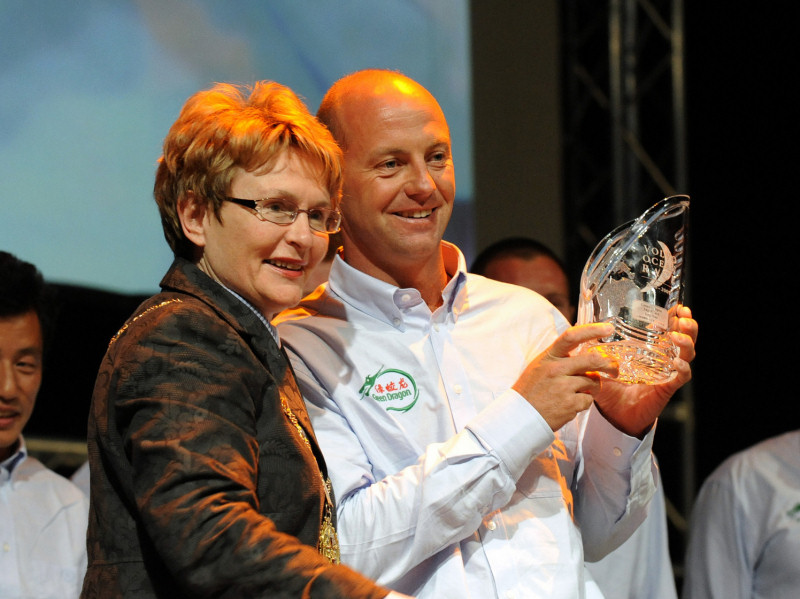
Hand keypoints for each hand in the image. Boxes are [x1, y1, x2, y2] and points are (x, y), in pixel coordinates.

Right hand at [513, 323, 618, 430]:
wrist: (521, 414)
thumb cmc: (531, 390)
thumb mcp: (540, 365)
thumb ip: (560, 357)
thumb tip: (584, 350)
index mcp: (549, 357)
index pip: (571, 337)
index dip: (592, 330)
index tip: (608, 328)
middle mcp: (556, 369)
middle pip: (592, 360)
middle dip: (609, 365)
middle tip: (613, 369)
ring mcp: (563, 387)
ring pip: (593, 382)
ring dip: (592, 388)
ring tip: (577, 392)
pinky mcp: (570, 404)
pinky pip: (588, 400)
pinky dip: (584, 402)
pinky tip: (570, 403)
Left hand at [592, 305, 697, 436]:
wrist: (613, 413)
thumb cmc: (610, 386)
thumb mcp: (602, 361)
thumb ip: (595, 347)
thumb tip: (582, 327)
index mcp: (650, 348)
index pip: (669, 328)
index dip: (675, 316)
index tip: (677, 306)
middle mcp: (663, 358)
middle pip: (685, 338)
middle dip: (688, 326)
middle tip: (682, 317)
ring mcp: (668, 373)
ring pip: (687, 355)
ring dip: (686, 343)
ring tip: (678, 336)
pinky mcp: (666, 388)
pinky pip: (681, 378)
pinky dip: (682, 369)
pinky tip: (678, 363)